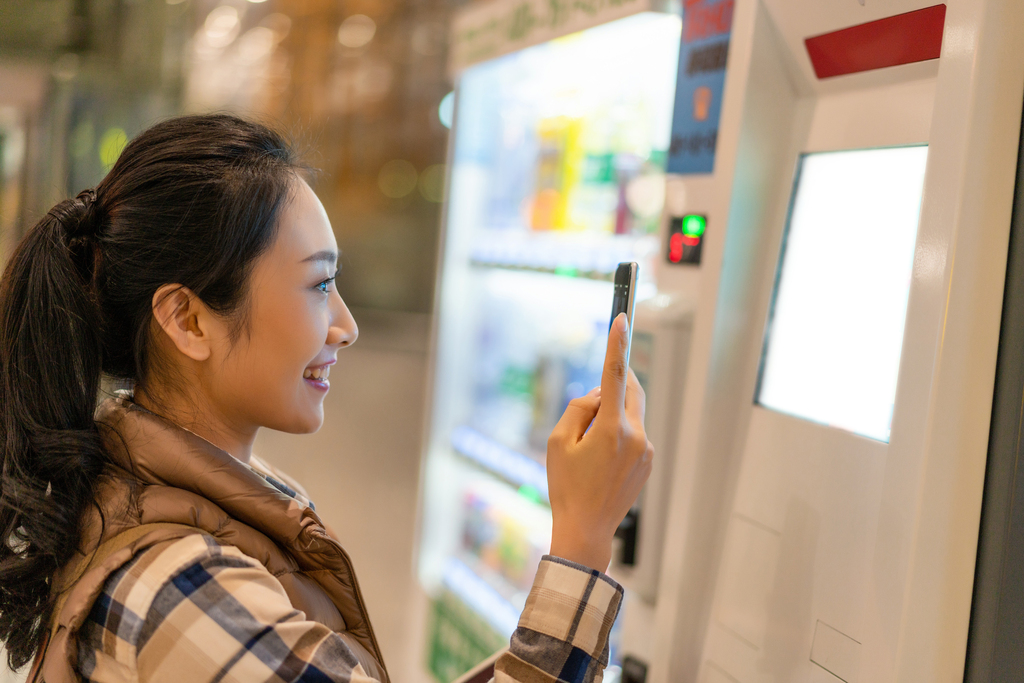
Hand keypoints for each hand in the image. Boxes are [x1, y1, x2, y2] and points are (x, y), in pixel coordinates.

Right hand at [546, 312, 653, 570]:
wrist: (587, 530)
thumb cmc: (566, 486)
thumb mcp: (558, 441)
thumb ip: (578, 408)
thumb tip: (599, 394)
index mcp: (611, 429)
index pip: (615, 375)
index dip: (617, 344)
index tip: (622, 319)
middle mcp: (636, 436)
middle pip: (630, 390)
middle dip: (615, 383)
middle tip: (591, 399)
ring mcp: (646, 450)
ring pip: (631, 413)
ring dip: (612, 414)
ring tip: (587, 446)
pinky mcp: (648, 462)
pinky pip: (634, 433)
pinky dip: (618, 433)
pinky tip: (600, 460)